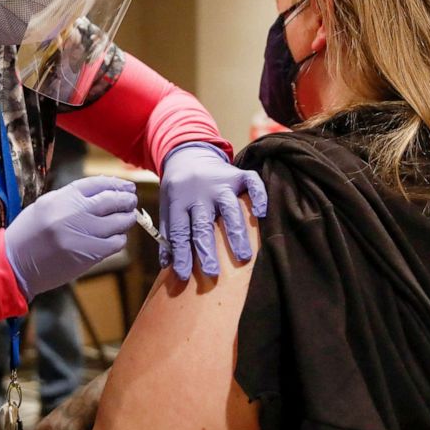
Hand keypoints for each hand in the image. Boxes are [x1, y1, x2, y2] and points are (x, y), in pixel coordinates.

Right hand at [5, 176, 137, 300]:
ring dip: (127, 218)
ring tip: (128, 217)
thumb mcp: (46, 205)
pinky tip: (116, 238)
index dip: (116, 184)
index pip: (97, 184)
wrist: (16, 263)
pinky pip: (115, 243)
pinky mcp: (88, 254)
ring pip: (118, 222)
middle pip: (111, 200)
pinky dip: (119, 239)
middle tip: (132, 200)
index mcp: (63, 197)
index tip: (126, 186)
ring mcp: (82, 234)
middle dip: (126, 199)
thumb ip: (72, 197)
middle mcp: (74, 213)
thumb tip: (103, 191)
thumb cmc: (29, 232)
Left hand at [159, 143, 267, 279]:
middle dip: (207, 250)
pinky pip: (252, 183)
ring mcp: (220, 183)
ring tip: (244, 257)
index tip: (184, 274)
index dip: (181, 253)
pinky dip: (259, 196)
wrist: (188, 154)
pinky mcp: (237, 175)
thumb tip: (167, 264)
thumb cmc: (178, 189)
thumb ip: (168, 234)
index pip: (179, 231)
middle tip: (212, 273)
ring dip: (236, 233)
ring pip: (230, 209)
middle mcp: (200, 193)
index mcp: (179, 201)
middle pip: (203, 224)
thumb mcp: (167, 207)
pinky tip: (262, 213)